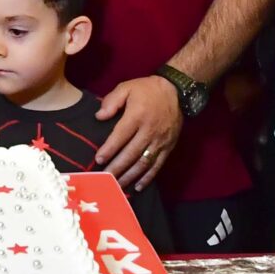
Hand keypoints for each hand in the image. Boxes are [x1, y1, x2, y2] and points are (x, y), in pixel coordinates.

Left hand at [93, 76, 183, 191]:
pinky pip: (157, 165)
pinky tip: (137, 186)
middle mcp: (149, 130)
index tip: (99, 160)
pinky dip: (148, 177)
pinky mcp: (168, 146)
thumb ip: (112, 101)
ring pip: (144, 162)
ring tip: (117, 186)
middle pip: (131, 153)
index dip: (109, 149)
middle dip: (117, 167)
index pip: (121, 136)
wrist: (176, 91)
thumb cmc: (147, 90)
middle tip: (104, 178)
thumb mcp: (127, 87)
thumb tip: (99, 116)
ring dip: (130, 176)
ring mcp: (160, 140)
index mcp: (137, 115)